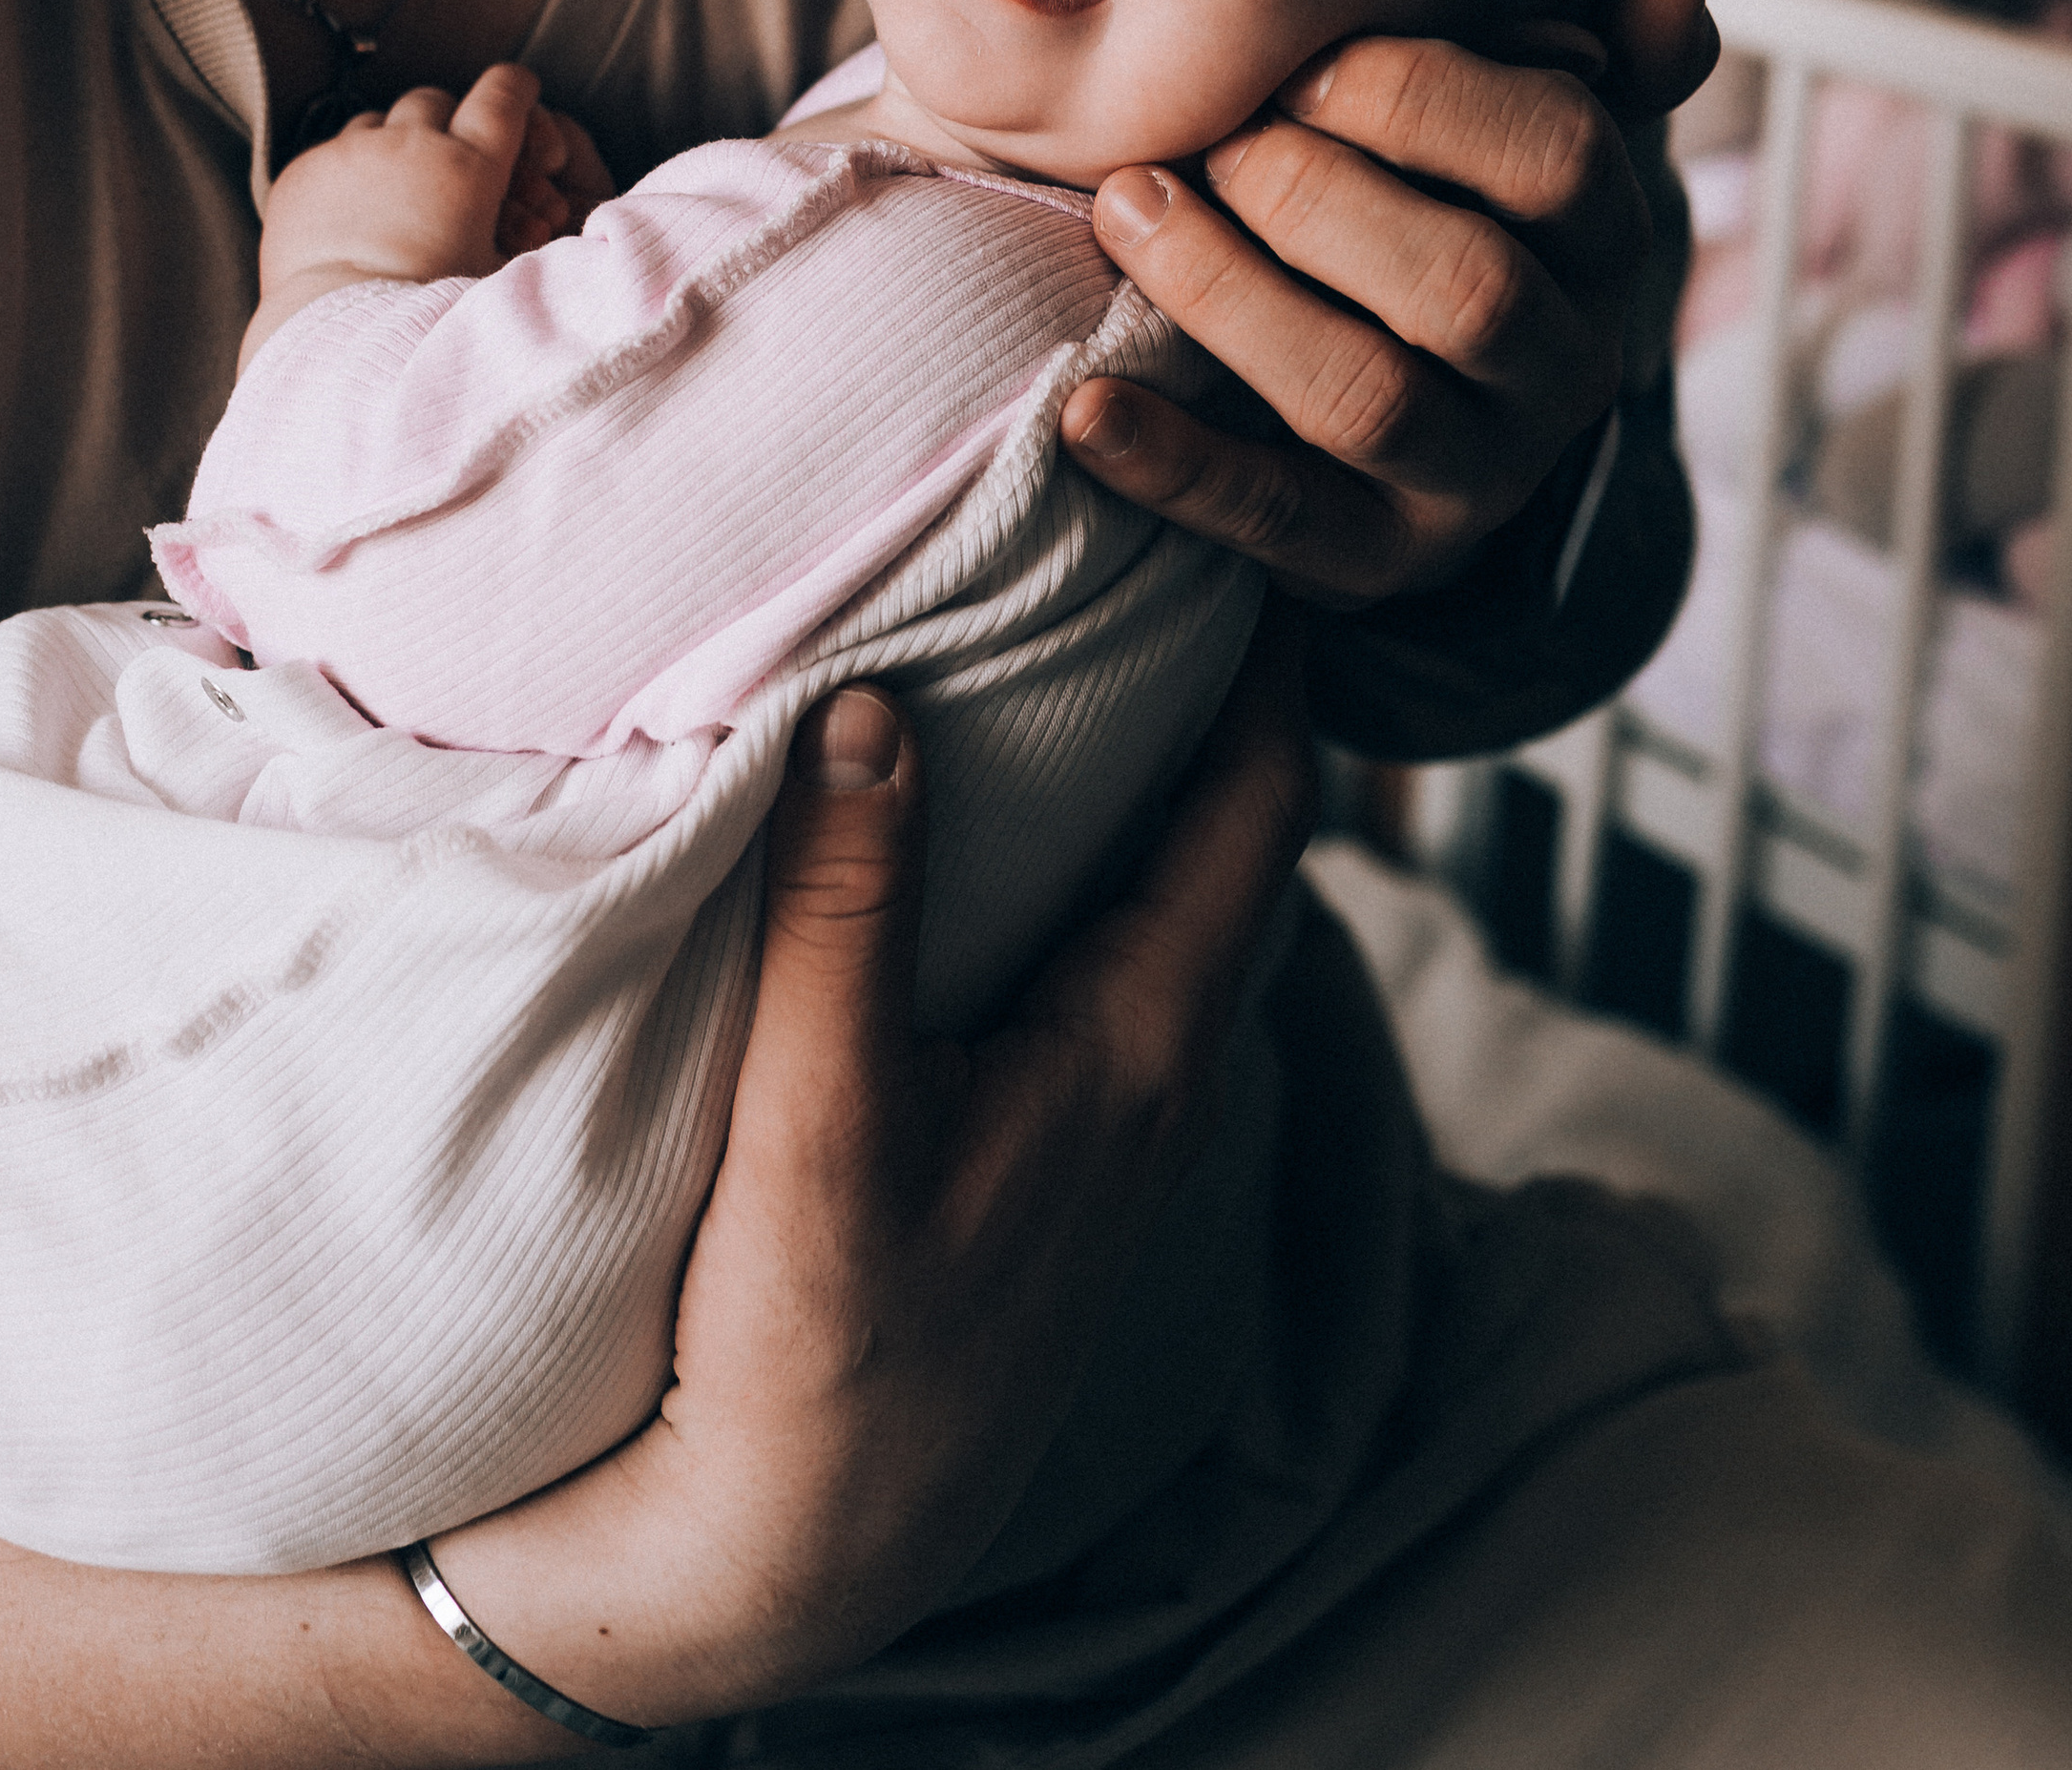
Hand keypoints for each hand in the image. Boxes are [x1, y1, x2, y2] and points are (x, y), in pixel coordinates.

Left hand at [259, 69, 605, 303]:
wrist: (340, 342)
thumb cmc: (432, 322)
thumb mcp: (504, 282)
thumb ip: (532, 244)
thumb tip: (563, 226)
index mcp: (471, 169)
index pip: (505, 94)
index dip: (518, 89)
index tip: (521, 90)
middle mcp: (411, 148)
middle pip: (437, 101)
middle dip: (449, 124)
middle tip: (454, 163)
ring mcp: (350, 156)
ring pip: (380, 120)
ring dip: (395, 145)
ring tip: (400, 193)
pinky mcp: (302, 175)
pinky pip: (331, 151)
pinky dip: (348, 171)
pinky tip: (354, 212)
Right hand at [422, 608, 1315, 1731]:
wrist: (801, 1545)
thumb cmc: (814, 1346)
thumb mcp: (817, 1119)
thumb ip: (847, 912)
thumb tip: (873, 708)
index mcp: (1141, 1047)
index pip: (1261, 806)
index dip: (1269, 660)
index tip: (1240, 526)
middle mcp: (1162, 1072)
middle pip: (1239, 834)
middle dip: (1219, 687)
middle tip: (1160, 544)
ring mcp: (1118, 1115)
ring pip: (1183, 894)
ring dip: (1160, 770)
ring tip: (1093, 639)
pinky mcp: (1060, 1145)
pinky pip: (1123, 949)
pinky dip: (1104, 850)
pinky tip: (1019, 819)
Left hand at [1059, 0, 1716, 606]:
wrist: (1412, 429)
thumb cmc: (1434, 221)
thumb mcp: (1507, 136)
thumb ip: (1580, 53)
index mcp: (1603, 244)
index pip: (1561, 156)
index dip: (1421, 97)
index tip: (1296, 63)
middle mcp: (1561, 368)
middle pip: (1468, 286)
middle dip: (1312, 195)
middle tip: (1202, 143)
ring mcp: (1474, 477)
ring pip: (1369, 398)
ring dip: (1231, 296)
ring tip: (1124, 210)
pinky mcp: (1373, 559)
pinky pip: (1275, 517)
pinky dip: (1174, 465)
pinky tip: (1086, 410)